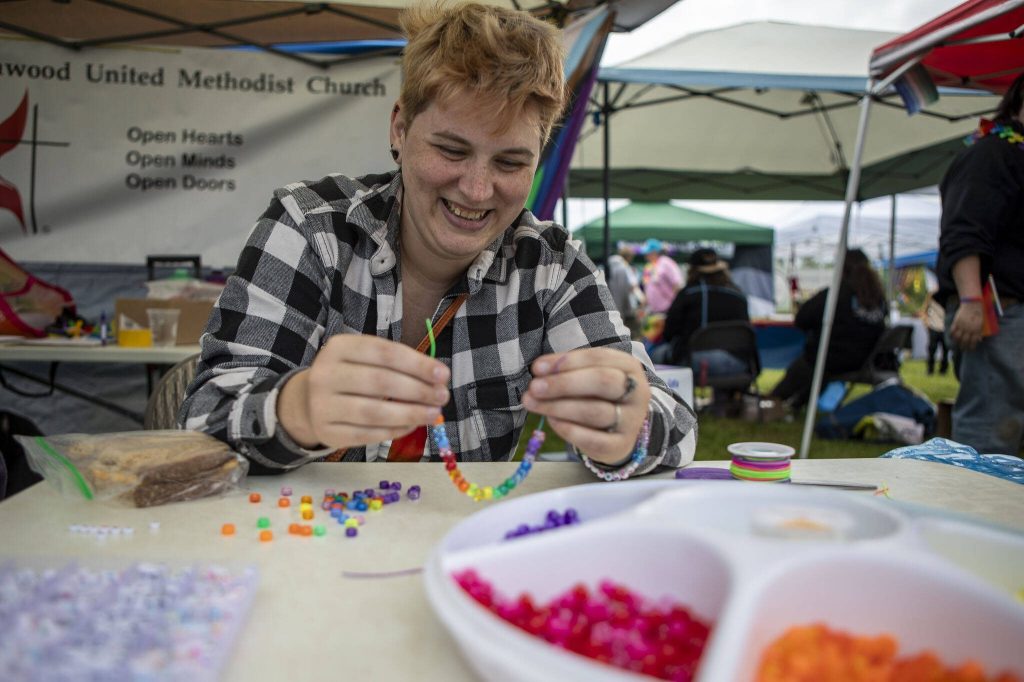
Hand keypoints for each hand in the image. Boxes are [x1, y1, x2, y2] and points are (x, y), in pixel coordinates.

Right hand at [277, 335, 449, 449]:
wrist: (309, 402)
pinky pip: (367, 434)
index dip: (417, 364)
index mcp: (339, 347)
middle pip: (381, 382)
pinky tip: (412, 425)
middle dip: (418, 390)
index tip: (443, 375)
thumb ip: (397, 365)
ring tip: (434, 414)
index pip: (384, 353)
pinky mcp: (327, 431)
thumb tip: (437, 380)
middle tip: (442, 396)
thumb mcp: (367, 359)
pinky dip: (395, 431)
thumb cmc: (350, 376)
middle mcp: (325, 374)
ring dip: (410, 414)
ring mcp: (322, 405)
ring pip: (374, 412)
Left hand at [523, 348, 650, 464]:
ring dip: (558, 407)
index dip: (566, 362)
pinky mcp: (621, 445)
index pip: (598, 358)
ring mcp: (632, 420)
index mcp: (629, 366)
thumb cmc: (598, 394)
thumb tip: (539, 370)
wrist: (619, 428)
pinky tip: (551, 421)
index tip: (537, 368)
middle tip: (534, 387)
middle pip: (602, 382)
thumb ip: (566, 369)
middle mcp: (637, 392)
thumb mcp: (588, 374)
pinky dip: (568, 429)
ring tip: (533, 403)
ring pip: (595, 411)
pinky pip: (593, 439)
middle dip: (564, 383)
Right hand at [950, 302, 983, 350]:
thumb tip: (979, 340)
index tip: (970, 349)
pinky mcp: (956, 322)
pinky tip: (952, 337)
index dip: (971, 346)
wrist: (972, 304)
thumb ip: (980, 332)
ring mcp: (962, 325)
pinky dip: (952, 335)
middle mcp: (969, 329)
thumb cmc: (978, 314)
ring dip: (957, 342)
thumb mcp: (982, 323)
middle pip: (965, 340)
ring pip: (958, 337)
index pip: (973, 341)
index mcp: (976, 329)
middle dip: (964, 346)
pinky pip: (952, 331)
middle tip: (963, 349)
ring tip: (957, 345)